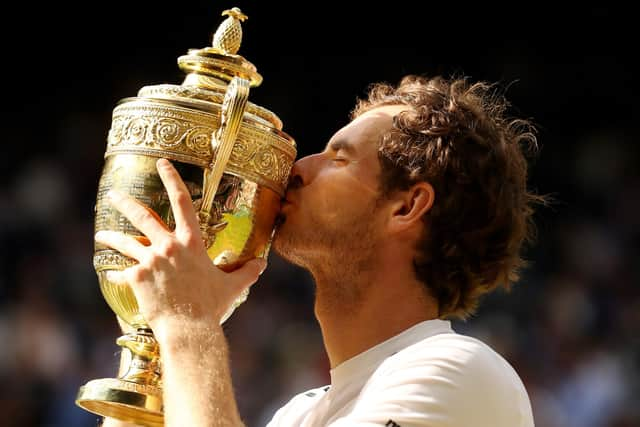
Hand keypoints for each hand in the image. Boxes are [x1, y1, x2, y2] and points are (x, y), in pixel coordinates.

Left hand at [95, 158, 265, 338]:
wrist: (189, 328)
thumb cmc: (211, 306)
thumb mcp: (232, 286)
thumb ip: (247, 272)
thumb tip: (262, 264)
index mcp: (192, 242)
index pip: (182, 201)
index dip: (172, 178)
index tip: (161, 163)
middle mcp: (169, 246)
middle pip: (142, 217)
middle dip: (125, 202)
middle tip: (113, 194)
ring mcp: (150, 260)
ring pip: (124, 242)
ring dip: (110, 236)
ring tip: (100, 235)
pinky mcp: (137, 277)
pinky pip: (122, 272)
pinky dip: (116, 272)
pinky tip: (110, 272)